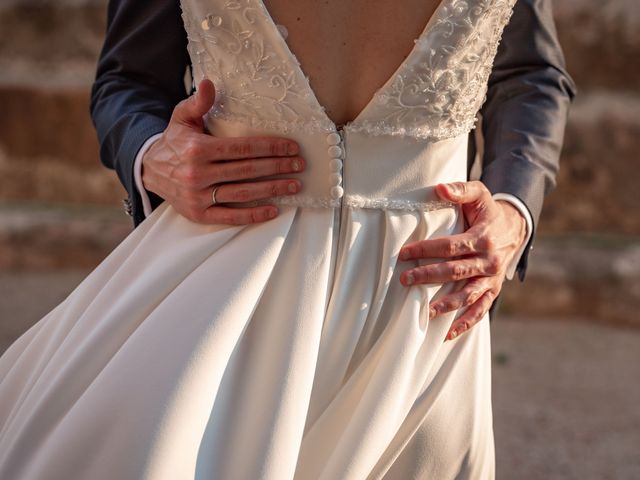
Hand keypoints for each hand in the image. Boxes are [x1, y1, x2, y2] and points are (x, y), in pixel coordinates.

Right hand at [141, 79, 304, 223]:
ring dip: (272, 189)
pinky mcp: (199, 214)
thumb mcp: (182, 118)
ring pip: (243, 193)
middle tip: (300, 165)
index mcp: (198, 149)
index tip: (291, 147)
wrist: (148, 170)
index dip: (269, 147)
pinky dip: (252, 215)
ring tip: (294, 184)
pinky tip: (273, 210)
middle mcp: (198, 174)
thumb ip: (199, 102)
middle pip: (247, 171)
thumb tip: (210, 82)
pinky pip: (230, 216)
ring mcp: (198, 196)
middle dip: (277, 167)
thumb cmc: (174, 141)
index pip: (242, 148)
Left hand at [398, 181, 526, 340]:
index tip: (404, 254)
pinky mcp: (493, 290)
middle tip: (405, 281)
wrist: (515, 227)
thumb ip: (460, 190)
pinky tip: (446, 334)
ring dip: (445, 305)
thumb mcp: (479, 193)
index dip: (426, 250)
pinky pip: (480, 311)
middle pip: (455, 272)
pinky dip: (465, 323)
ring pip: (467, 296)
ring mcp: (492, 279)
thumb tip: (438, 189)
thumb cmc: (488, 210)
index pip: (450, 246)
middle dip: (428, 277)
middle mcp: (489, 261)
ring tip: (423, 312)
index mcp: (483, 238)